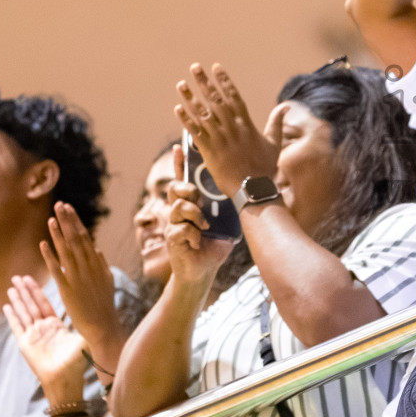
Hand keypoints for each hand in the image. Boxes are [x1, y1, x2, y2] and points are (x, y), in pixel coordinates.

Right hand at [2, 276, 88, 402]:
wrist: (65, 379)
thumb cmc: (76, 362)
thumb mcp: (82, 338)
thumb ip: (86, 323)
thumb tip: (99, 311)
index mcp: (55, 326)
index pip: (45, 303)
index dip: (38, 291)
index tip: (34, 278)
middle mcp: (43, 329)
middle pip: (32, 305)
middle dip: (25, 290)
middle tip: (18, 276)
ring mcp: (33, 335)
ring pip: (23, 312)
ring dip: (17, 299)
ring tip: (11, 286)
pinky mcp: (25, 344)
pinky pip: (17, 326)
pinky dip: (12, 316)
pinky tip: (7, 306)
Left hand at [40, 202, 123, 371]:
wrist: (103, 325)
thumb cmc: (104, 304)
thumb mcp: (107, 280)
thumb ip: (102, 264)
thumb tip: (97, 249)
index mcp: (97, 263)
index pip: (85, 237)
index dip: (75, 221)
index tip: (68, 208)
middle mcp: (88, 267)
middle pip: (76, 239)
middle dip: (68, 221)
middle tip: (60, 204)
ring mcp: (78, 277)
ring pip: (66, 250)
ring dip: (58, 233)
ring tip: (51, 218)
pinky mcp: (67, 289)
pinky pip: (57, 269)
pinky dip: (50, 256)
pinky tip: (43, 244)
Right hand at [162, 145, 235, 287]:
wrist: (204, 271)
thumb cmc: (215, 244)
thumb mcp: (225, 222)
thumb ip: (228, 207)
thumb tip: (243, 190)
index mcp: (192, 203)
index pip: (183, 179)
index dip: (180, 163)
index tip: (180, 146)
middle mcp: (179, 211)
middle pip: (175, 187)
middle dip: (187, 188)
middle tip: (198, 197)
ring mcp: (173, 224)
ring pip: (178, 206)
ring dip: (194, 214)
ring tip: (205, 225)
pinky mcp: (172, 238)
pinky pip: (181, 228)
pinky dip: (193, 234)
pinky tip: (199, 242)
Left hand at [175, 64, 278, 198]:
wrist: (253, 188)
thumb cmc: (265, 167)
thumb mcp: (274, 143)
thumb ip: (276, 122)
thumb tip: (286, 106)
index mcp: (246, 123)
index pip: (233, 96)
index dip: (224, 81)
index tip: (216, 67)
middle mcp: (231, 127)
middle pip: (215, 100)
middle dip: (204, 82)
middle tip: (195, 67)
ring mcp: (219, 138)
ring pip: (202, 113)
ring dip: (190, 98)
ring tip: (182, 84)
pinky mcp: (209, 150)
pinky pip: (194, 131)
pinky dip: (185, 120)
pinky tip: (177, 109)